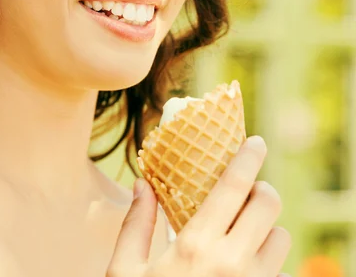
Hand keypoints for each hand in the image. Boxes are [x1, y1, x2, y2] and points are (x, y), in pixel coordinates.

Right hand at [107, 136, 291, 276]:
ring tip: (245, 234)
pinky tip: (246, 270)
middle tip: (247, 192)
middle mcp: (232, 264)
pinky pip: (281, 275)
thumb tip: (141, 183)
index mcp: (195, 247)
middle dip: (261, 190)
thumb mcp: (124, 273)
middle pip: (268, 204)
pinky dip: (269, 265)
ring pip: (281, 238)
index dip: (248, 158)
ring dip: (267, 229)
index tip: (256, 142)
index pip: (233, 187)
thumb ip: (135, 224)